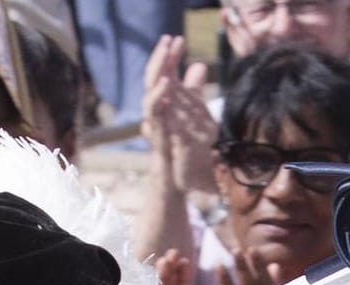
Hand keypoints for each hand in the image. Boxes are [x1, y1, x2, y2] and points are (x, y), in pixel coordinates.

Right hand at [142, 35, 216, 194]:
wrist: (181, 180)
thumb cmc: (184, 148)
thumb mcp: (196, 114)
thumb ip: (194, 91)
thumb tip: (199, 64)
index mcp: (165, 103)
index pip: (165, 73)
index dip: (170, 56)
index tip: (178, 38)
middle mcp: (157, 109)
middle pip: (154, 77)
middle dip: (161, 57)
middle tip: (169, 39)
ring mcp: (154, 121)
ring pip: (149, 91)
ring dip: (157, 70)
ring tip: (166, 53)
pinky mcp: (156, 134)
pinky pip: (154, 112)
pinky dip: (159, 95)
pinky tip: (168, 82)